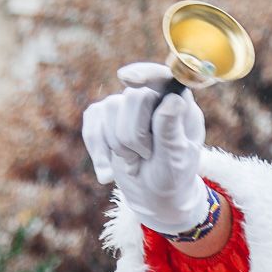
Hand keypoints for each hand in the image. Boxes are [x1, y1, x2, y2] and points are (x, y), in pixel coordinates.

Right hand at [81, 63, 209, 232]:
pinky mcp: (105, 119)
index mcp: (179, 103)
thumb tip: (173, 99)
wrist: (155, 197)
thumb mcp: (177, 158)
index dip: (146, 74)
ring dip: (119, 146)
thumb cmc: (173, 176)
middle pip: (132, 97)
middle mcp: (153, 98)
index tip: (128, 79)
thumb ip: (171, 130)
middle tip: (146, 156)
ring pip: (109, 109)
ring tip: (136, 162)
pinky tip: (107, 173)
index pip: (164, 77)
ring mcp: (127, 107)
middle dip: (134, 135)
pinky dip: (98, 150)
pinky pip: (92, 123)